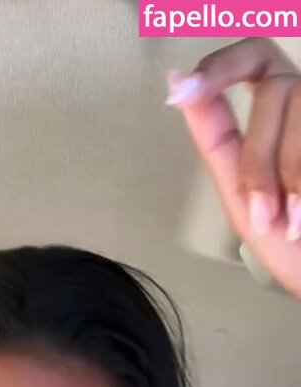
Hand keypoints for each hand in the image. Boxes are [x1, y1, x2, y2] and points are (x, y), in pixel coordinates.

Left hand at [166, 37, 300, 300]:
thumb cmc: (293, 248)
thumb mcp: (241, 194)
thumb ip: (215, 137)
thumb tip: (177, 83)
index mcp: (279, 113)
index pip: (252, 58)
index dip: (220, 65)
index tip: (185, 89)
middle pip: (275, 91)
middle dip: (260, 159)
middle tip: (264, 214)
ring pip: (300, 104)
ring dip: (289, 172)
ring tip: (295, 222)